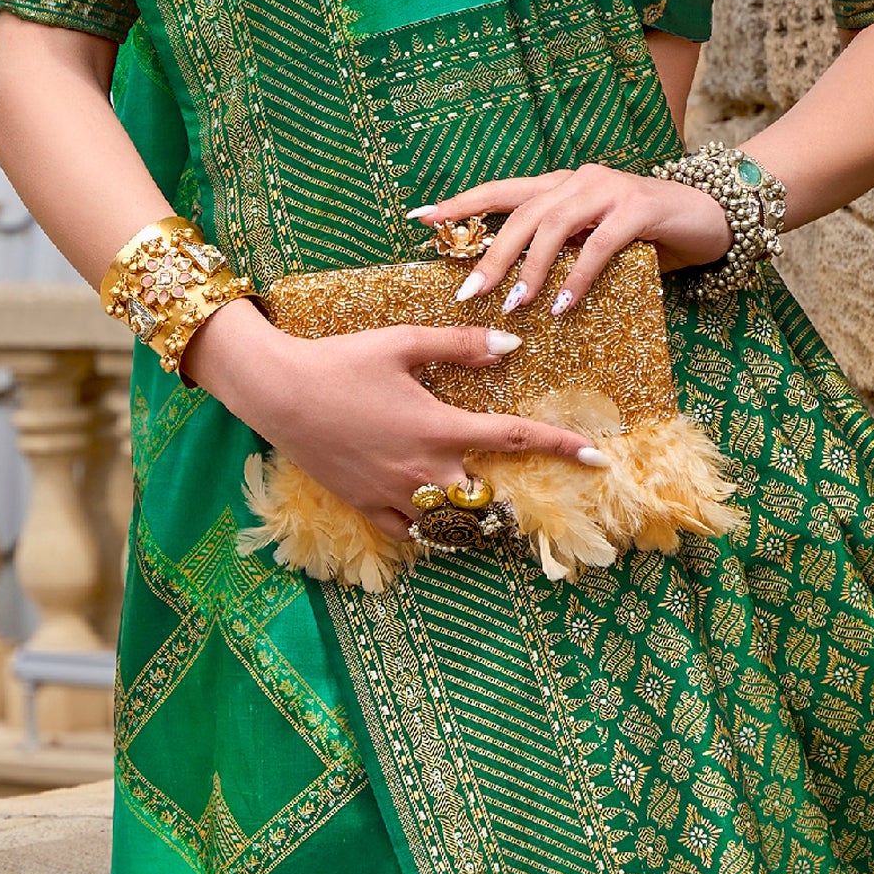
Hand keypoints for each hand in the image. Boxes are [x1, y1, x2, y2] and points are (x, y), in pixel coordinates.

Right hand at [185, 303, 612, 534]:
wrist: (276, 391)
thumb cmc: (340, 360)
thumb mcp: (402, 342)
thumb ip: (461, 345)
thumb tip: (513, 345)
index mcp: (439, 426)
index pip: (515, 439)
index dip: (561, 446)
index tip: (598, 459)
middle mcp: (422, 468)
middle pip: (487, 496)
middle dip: (510, 498)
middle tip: (530, 498)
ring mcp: (393, 493)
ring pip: (449, 522)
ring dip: (470, 515)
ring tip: (483, 509)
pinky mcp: (365, 506)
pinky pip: (410, 532)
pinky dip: (427, 527)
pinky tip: (431, 514)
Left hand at [411, 166, 730, 316]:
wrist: (714, 215)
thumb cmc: (649, 235)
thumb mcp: (595, 240)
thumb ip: (561, 250)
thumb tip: (513, 287)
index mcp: (562, 185)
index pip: (502, 191)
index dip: (460, 204)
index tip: (420, 220)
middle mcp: (580, 180)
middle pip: (521, 213)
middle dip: (490, 254)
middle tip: (467, 294)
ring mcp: (610, 190)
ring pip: (554, 225)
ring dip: (530, 268)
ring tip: (515, 305)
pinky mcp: (639, 209)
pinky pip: (598, 245)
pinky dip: (577, 277)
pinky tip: (563, 305)